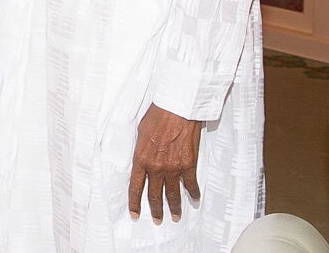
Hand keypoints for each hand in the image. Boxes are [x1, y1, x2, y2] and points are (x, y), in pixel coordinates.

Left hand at [128, 104, 201, 223]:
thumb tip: (141, 159)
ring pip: (173, 194)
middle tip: (158, 220)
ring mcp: (173, 167)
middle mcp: (156, 167)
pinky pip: (190, 184)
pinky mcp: (188, 164)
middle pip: (155, 195)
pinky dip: (193, 193)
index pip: (135, 187)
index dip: (135, 203)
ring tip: (175, 216)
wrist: (176, 109)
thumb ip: (141, 150)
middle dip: (156, 210)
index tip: (135, 214)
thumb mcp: (140, 133)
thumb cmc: (157, 116)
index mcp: (141, 159)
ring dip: (175, 207)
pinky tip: (194, 199)